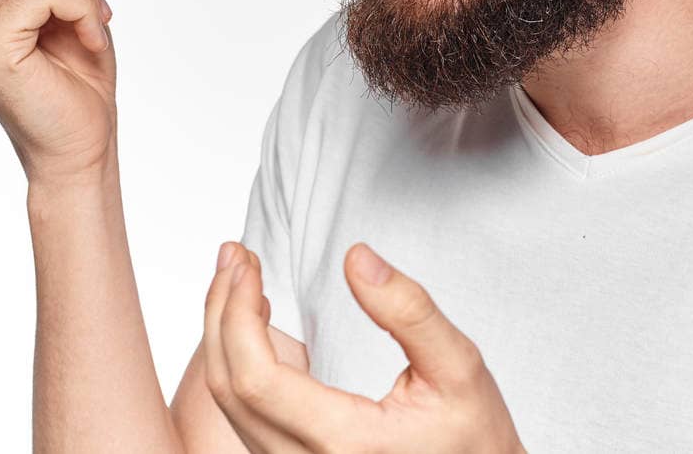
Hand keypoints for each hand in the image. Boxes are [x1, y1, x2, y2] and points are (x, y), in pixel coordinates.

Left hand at [203, 242, 526, 453]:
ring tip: (240, 279)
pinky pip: (246, 418)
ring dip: (224, 337)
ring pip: (229, 408)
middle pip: (229, 390)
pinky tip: (255, 325)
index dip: (237, 315)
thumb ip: (407, 311)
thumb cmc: (472, 436)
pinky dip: (239, 365)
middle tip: (235, 256)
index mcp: (344, 442)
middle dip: (220, 313)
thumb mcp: (457, 365)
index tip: (247, 264)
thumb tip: (357, 259)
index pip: (256, 379)